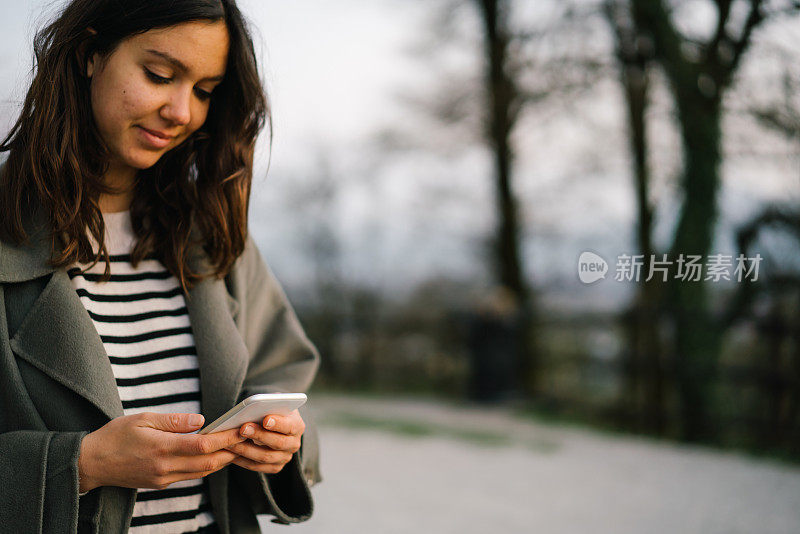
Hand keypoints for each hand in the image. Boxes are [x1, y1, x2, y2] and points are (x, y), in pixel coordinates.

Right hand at [78, 412, 245, 491]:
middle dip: (230, 451)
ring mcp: (163, 479)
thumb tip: (201, 419)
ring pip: (202, 472)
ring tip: (236, 445)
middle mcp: (165, 468)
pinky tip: (214, 454)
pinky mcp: (161, 484)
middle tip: (247, 438)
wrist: (91, 463)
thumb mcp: (143, 419)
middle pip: (208, 463)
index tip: (241, 429)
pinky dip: (206, 465)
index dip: (226, 438)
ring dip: (221, 460)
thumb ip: (174, 421)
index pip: (203, 445)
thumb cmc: (115, 435)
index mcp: (162, 448)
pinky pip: (190, 476)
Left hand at [225, 409, 304, 473]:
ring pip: (265, 457)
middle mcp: (294, 444)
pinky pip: (257, 466)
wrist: (274, 424)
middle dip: (259, 435)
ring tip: (231, 441)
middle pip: (277, 443)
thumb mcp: (275, 404)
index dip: (278, 423)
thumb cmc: (272, 410)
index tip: (265, 419)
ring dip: (246, 449)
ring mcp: (285, 457)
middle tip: (243, 428)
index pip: (290, 426)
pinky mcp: (274, 467)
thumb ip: (269, 405)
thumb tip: (256, 406)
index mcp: (297, 426)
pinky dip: (242, 460)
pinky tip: (231, 452)